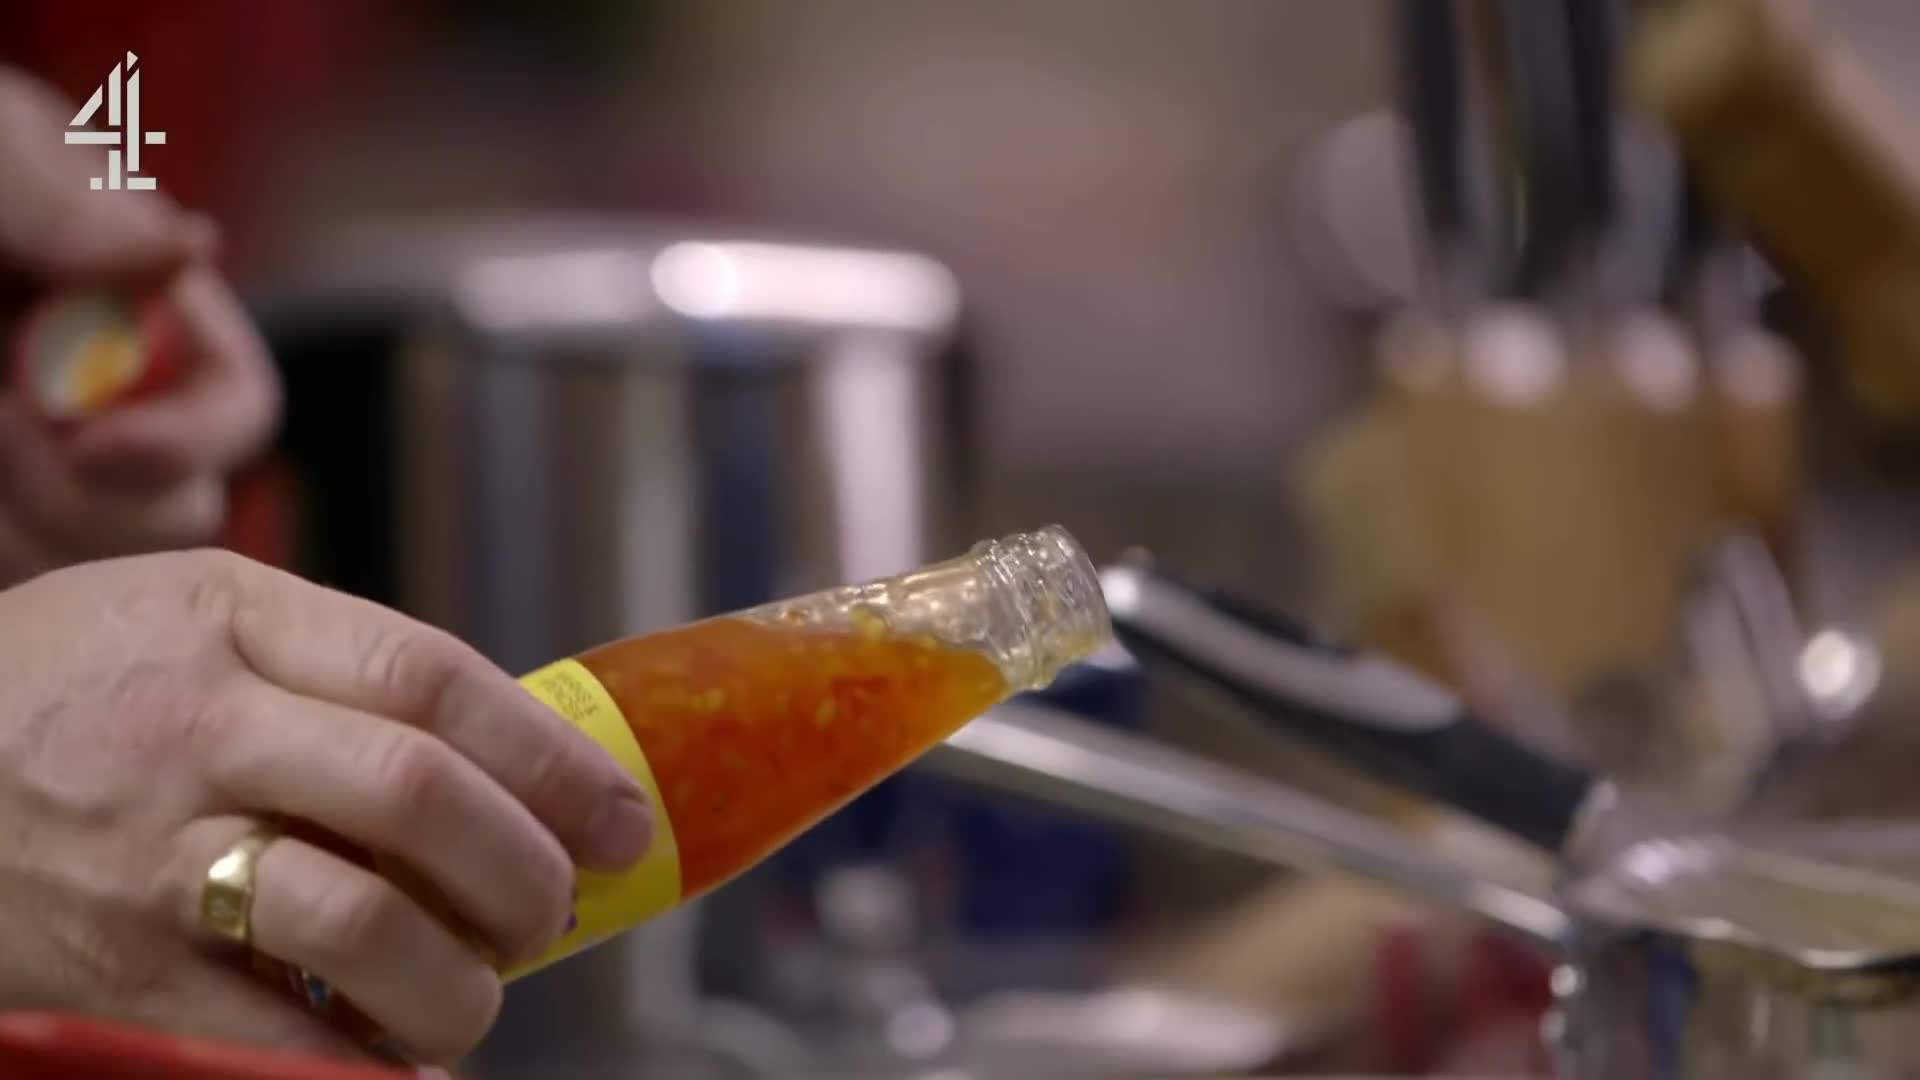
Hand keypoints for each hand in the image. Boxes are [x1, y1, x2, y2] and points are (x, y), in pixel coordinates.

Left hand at [0, 67, 278, 582]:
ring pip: (85, 567)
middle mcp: (112, 403)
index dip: (189, 442)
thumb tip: (193, 245)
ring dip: (16, 515)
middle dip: (92, 497)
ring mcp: (45, 473)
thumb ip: (68, 206)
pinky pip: (14, 577)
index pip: (236, 410)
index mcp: (145, 310)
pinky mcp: (2, 522)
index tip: (89, 440)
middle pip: (179, 515)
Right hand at [0, 550, 653, 1064]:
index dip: (555, 755)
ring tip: (476, 989)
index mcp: (228, 620)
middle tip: (558, 907)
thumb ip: (333, 662)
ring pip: (361, 929)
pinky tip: (401, 1059)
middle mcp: (192, 729)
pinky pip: (275, 1045)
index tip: (624, 815)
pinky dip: (368, 1067)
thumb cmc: (65, 686)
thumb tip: (513, 754)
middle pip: (416, 795)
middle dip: (526, 868)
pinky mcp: (112, 977)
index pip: (432, 677)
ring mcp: (145, 858)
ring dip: (459, 981)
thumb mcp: (188, 613)